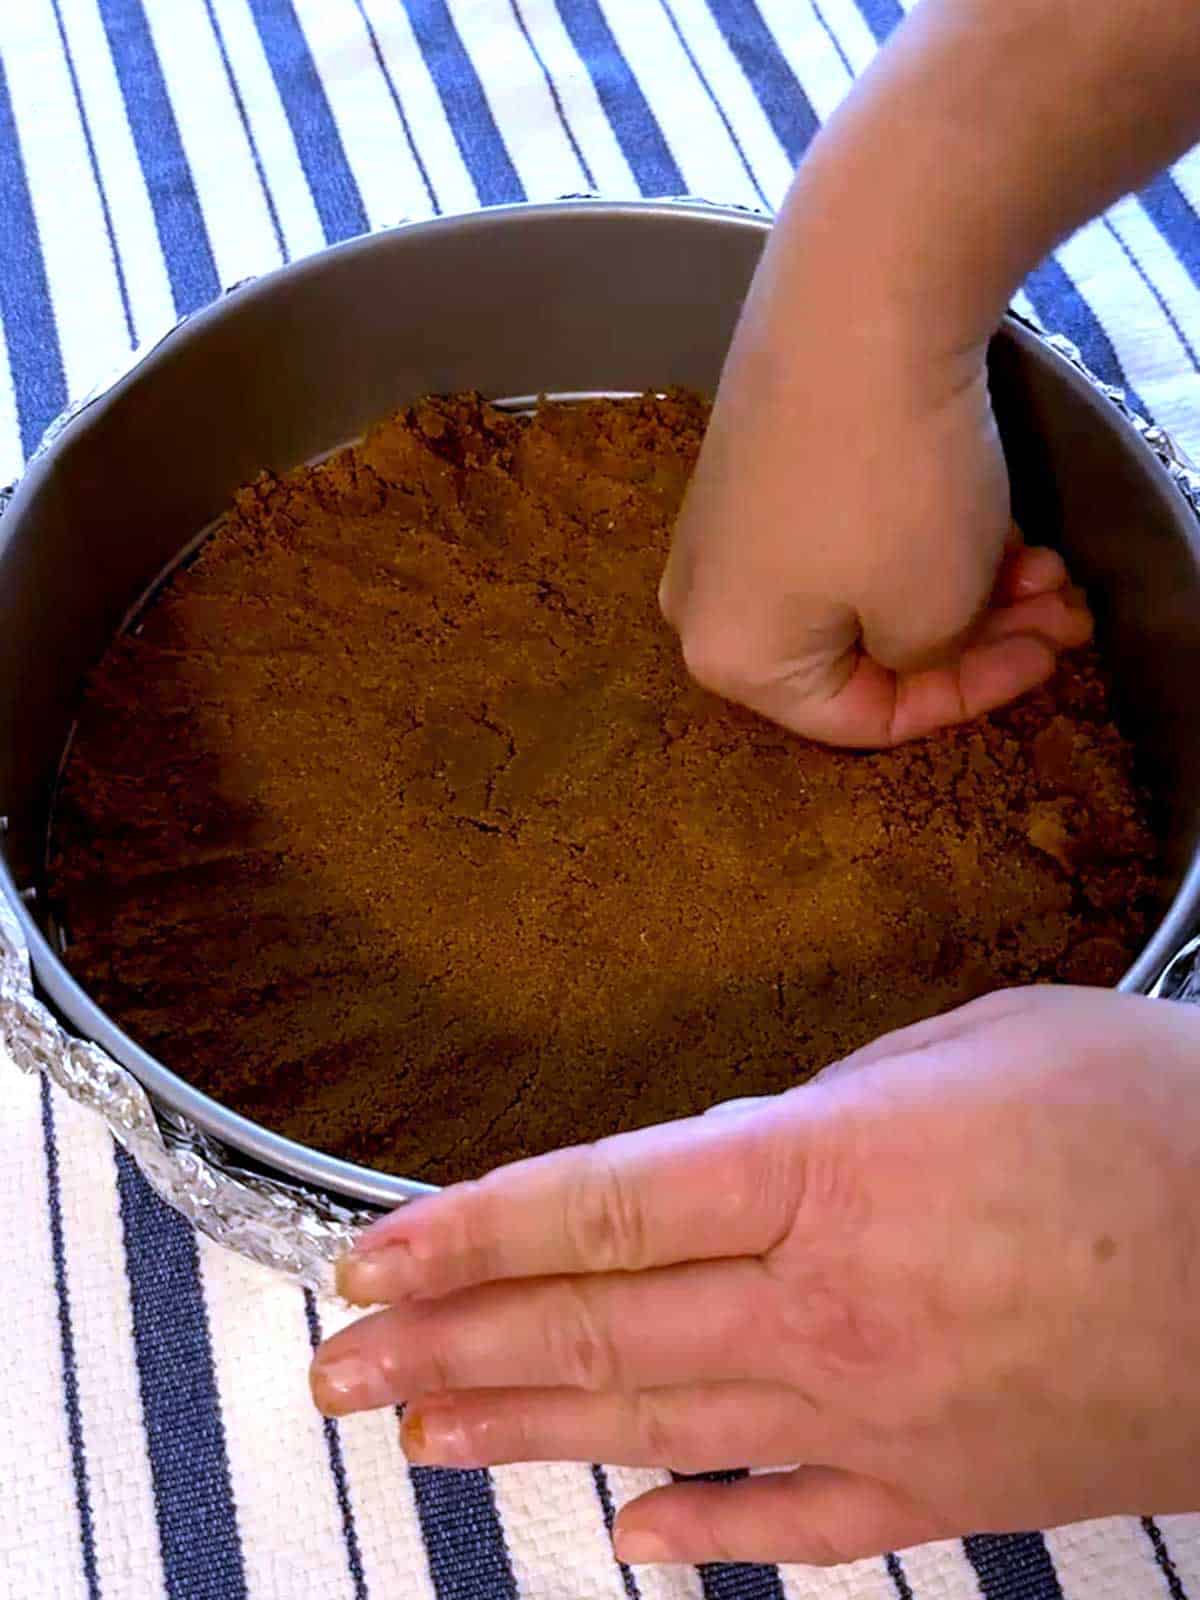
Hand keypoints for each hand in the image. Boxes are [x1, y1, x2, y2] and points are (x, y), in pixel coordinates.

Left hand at [310, 988, 1199, 1566]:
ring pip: (658, 1431)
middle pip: (595, 1331)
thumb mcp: (980, 1043)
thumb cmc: (1156, 1121)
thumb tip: (755, 1144)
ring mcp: (881, 1412)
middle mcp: (830, 1303)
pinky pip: (792, 1524)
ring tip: (420, 1437)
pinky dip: (700, 1528)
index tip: (369, 1259)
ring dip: (525, 1433)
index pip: (598, 1208)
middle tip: (339, 1370)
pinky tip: (628, 1531)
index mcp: (832, 1167)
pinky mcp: (946, 1488)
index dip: (466, 1233)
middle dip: (448, 1346)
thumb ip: (840, 1095)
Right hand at [659, 200, 1091, 747]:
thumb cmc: (890, 487)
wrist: (857, 303)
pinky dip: (918, 534)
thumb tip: (918, 642)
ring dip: (961, 582)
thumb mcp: (932, 611)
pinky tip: (995, 517)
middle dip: (973, 634)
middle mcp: (706, 597)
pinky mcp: (756, 457)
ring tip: (1045, 560)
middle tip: (1058, 611)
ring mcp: (725, 521)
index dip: (966, 698)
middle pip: (861, 648)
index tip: (1042, 660)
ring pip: (861, 583)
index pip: (861, 718)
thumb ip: (926, 661)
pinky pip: (841, 528)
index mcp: (730, 658)